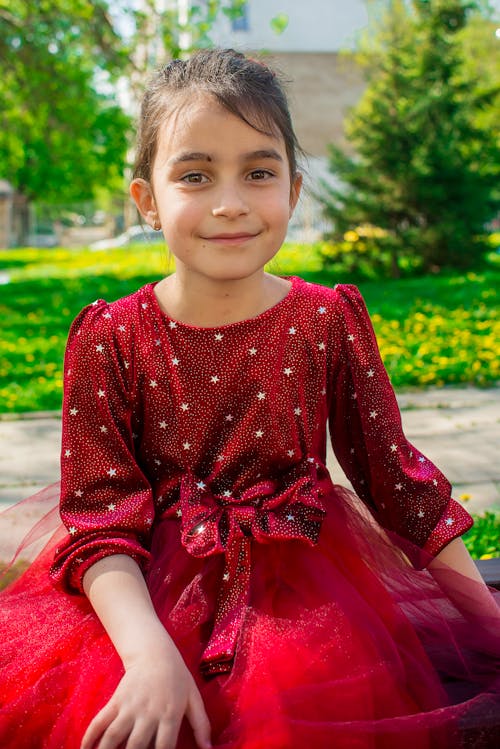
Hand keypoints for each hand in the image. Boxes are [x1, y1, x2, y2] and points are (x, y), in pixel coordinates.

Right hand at [81, 648, 211, 748]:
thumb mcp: (193, 697)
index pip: (164, 748)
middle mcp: (148, 713)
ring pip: (114, 736)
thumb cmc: (177, 676)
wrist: (154, 651)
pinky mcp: (115, 701)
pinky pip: (100, 721)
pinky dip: (90, 736)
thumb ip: (201, 724)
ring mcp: (130, 707)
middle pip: (136, 747)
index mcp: (170, 715)